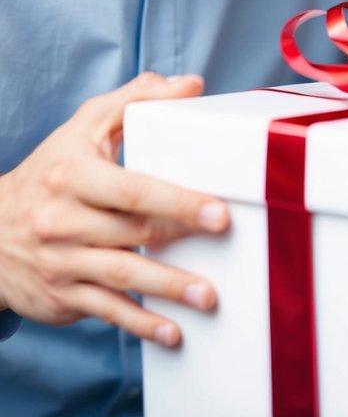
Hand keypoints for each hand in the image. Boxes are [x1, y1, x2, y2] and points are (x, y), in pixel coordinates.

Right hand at [0, 72, 229, 346]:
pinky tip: (172, 331)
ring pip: (122, 274)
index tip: (216, 210)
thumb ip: (136, 99)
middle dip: (181, 239)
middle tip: (226, 243)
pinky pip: (106, 310)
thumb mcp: (85, 126)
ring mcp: (61, 262)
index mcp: (72, 175)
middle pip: (133, 231)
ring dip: (168, 289)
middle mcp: (61, 220)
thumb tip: (191, 85)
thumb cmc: (53, 169)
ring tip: (208, 297)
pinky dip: (139, 322)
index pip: (131, 188)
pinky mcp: (62, 295)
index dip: (175, 199)